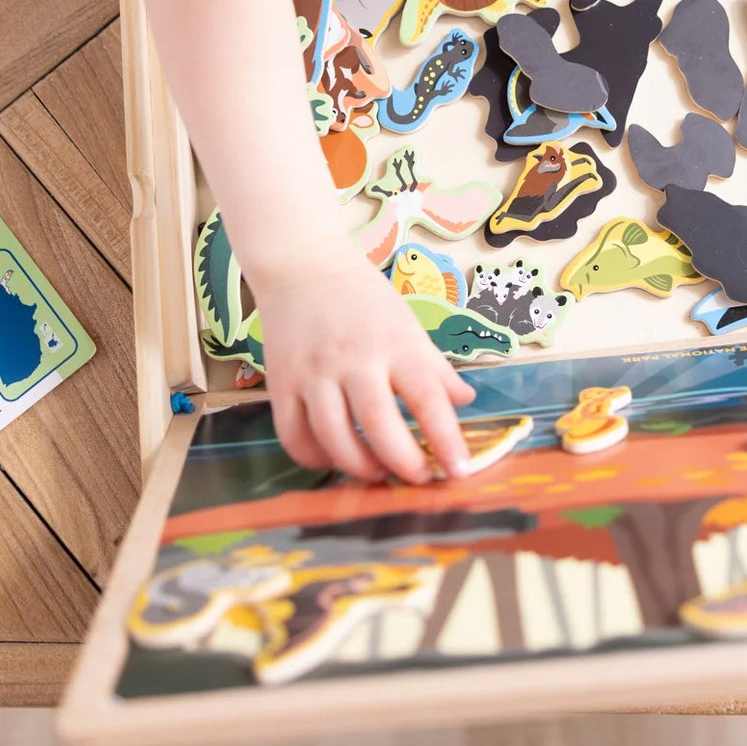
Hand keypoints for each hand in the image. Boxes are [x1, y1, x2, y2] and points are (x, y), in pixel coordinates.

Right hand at [258, 256, 476, 483]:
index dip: (446, 439)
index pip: (427, 397)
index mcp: (395, 343)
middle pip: (378, 424)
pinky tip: (335, 459)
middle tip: (419, 479)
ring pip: (333, 437)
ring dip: (359, 467)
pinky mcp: (280, 384)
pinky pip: (294, 437)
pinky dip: (316, 459)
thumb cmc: (364, 297)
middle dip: (403, 462)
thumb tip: (466, 402)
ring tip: (379, 473)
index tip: (460, 471)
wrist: (303, 266)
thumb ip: (435, 368)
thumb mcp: (409, 325)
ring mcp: (313, 373)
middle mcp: (354, 359)